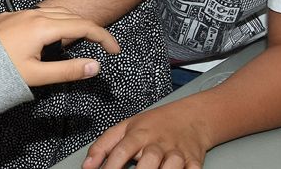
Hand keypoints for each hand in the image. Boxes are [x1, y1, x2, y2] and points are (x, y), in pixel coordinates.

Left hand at [0, 7, 116, 87]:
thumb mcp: (37, 75)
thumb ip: (68, 70)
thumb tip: (94, 66)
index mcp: (42, 26)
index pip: (83, 26)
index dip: (103, 37)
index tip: (115, 50)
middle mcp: (31, 15)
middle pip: (70, 15)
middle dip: (89, 28)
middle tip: (102, 45)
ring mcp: (18, 14)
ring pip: (53, 12)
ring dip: (71, 22)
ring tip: (80, 40)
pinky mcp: (7, 17)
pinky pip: (37, 14)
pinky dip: (53, 21)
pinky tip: (51, 35)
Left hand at [82, 104, 210, 168]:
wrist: (191, 117)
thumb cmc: (154, 124)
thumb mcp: (125, 128)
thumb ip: (103, 146)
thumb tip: (86, 166)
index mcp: (138, 134)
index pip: (122, 151)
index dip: (111, 167)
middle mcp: (158, 143)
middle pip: (149, 161)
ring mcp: (177, 152)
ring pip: (172, 167)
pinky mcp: (194, 160)